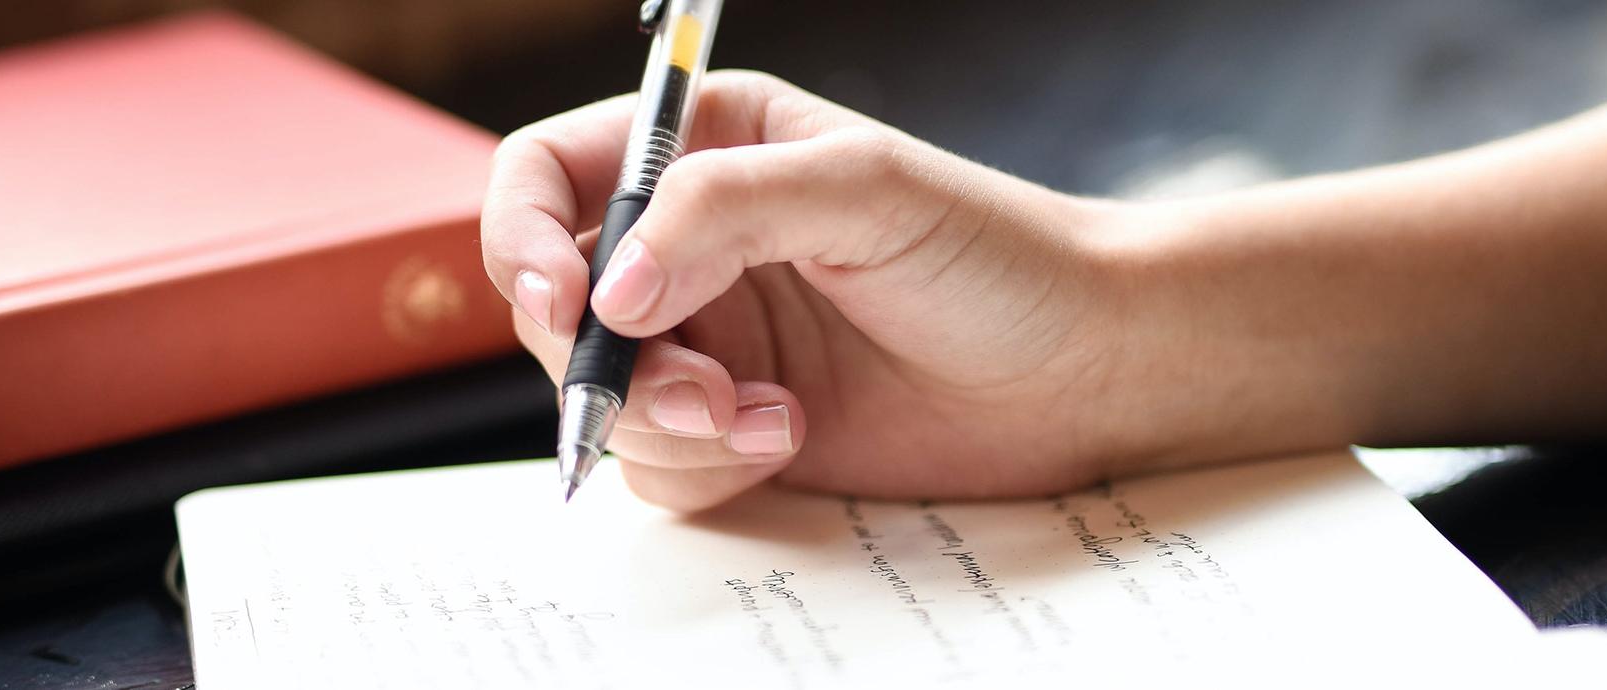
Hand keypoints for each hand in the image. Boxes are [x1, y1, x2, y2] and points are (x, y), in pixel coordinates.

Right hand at [482, 72, 1158, 509]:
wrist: (1083, 369)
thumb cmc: (996, 254)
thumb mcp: (864, 191)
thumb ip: (724, 211)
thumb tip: (609, 292)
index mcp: (706, 150)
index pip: (547, 177)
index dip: (523, 237)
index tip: (564, 301)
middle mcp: (690, 244)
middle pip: (557, 304)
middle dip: (606, 361)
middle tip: (698, 388)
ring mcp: (709, 340)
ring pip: (600, 397)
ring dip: (664, 422)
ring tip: (764, 418)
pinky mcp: (733, 427)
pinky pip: (656, 464)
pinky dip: (706, 465)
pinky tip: (788, 438)